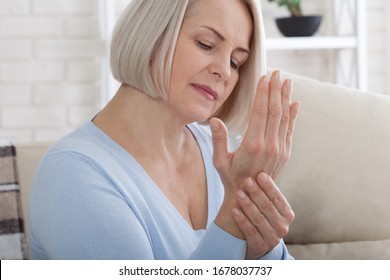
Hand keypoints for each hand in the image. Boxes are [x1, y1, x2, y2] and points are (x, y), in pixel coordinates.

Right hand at [211, 70, 299, 188]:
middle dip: (276, 90)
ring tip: (287, 81)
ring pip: (284, 118)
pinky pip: (290, 129)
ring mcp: (280, 149)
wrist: (251, 198)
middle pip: (275, 111)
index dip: (263, 93)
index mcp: (253, 144)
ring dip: (286, 98)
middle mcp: (269, 145)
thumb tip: (214, 119)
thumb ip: (218, 139)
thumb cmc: (231, 178)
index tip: (264, 77)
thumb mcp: (219, 161)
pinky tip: (295, 103)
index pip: (260, 112)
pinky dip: (293, 115)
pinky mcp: (285, 153)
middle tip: (277, 72)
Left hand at [232, 173, 293, 259]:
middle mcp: (282, 227)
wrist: (257, 242)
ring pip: (258, 218)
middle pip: (268, 207)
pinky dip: (241, 219)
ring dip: (247, 205)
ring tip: (238, 193)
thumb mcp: (268, 205)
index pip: (278, 198)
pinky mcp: (260, 246)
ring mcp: (272, 238)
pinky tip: (233, 210)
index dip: (269, 186)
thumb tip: (261, 165)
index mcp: (287, 214)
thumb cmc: (261, 216)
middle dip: (256, 193)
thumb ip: (266, 190)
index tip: (259, 174)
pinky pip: (250, 230)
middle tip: (247, 181)